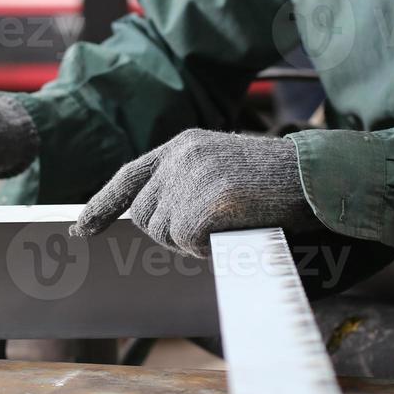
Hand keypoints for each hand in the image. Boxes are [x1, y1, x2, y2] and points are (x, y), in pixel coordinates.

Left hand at [70, 130, 316, 257]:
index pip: (129, 177)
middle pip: (145, 216)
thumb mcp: (219, 167)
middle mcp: (180, 157)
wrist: (311, 177)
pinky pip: (189, 243)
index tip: (83, 228)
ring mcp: (192, 178)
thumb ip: (184, 182)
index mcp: (182, 146)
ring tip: (229, 220)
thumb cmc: (272, 181)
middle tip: (211, 226)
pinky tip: (234, 228)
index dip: (103, 205)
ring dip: (192, 240)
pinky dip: (209, 247)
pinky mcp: (206, 202)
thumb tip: (151, 217)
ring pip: (164, 233)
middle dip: (170, 233)